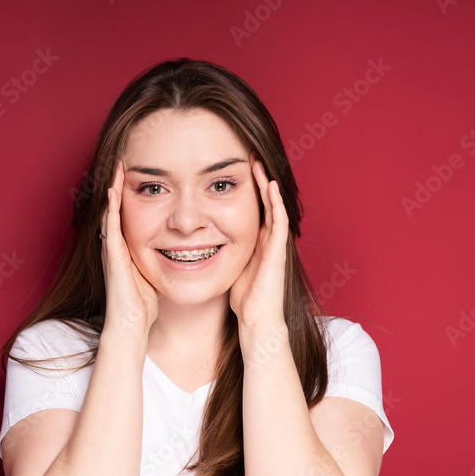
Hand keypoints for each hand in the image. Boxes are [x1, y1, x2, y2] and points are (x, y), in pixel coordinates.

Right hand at [101, 160, 158, 337]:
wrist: (130, 326)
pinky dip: (111, 206)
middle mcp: (116, 245)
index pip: (129, 214)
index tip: (139, 174)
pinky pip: (111, 225)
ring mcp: (112, 249)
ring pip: (110, 212)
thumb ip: (162, 259)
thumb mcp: (155, 274)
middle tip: (123, 162)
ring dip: (113, 189)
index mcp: (127, 248)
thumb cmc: (144, 305)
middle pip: (116, 208)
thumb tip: (182, 252)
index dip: (132, 194)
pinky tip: (113, 189)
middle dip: (119, 186)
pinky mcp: (113, 256)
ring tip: (118, 167)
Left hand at [228, 152, 288, 329]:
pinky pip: (278, 220)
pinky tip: (269, 185)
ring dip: (267, 183)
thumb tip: (196, 242)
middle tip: (249, 156)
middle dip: (257, 180)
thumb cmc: (242, 298)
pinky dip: (275, 202)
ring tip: (258, 162)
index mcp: (255, 241)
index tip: (234, 169)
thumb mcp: (227, 266)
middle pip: (264, 201)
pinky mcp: (278, 251)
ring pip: (273, 206)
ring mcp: (275, 243)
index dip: (244, 188)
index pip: (251, 207)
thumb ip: (219, 252)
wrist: (257, 319)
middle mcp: (267, 238)